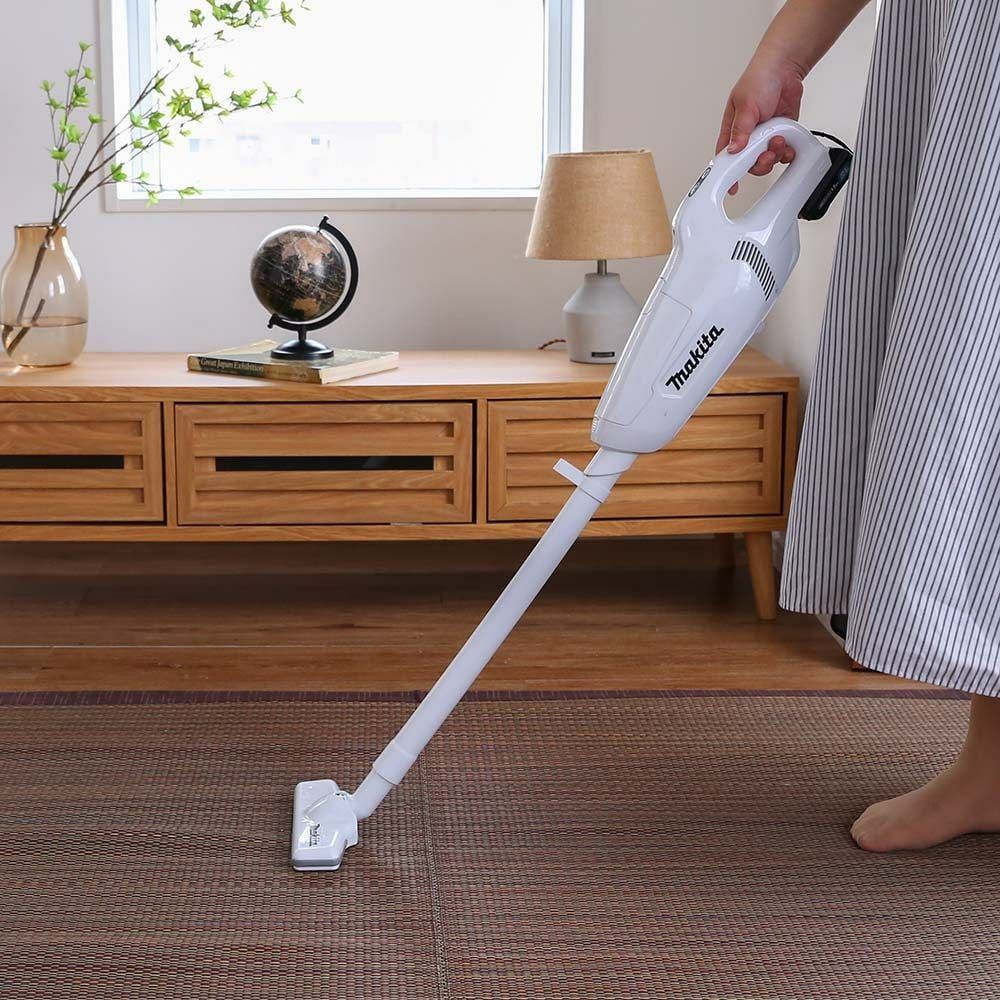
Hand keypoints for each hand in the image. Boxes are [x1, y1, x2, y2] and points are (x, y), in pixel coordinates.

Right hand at [716, 48, 805, 192]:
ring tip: (779, 141)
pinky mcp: (780, 133)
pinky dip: (787, 152)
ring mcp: (764, 136)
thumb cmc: (758, 79)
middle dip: (760, 163)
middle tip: (767, 153)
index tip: (731, 187)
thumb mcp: (745, 104)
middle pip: (749, 164)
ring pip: (767, 160)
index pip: (725, 158)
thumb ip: (741, 129)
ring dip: (775, 155)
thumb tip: (733, 149)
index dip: (727, 174)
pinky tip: (788, 145)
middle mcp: (747, 136)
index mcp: (732, 131)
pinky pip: (783, 152)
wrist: (784, 68)